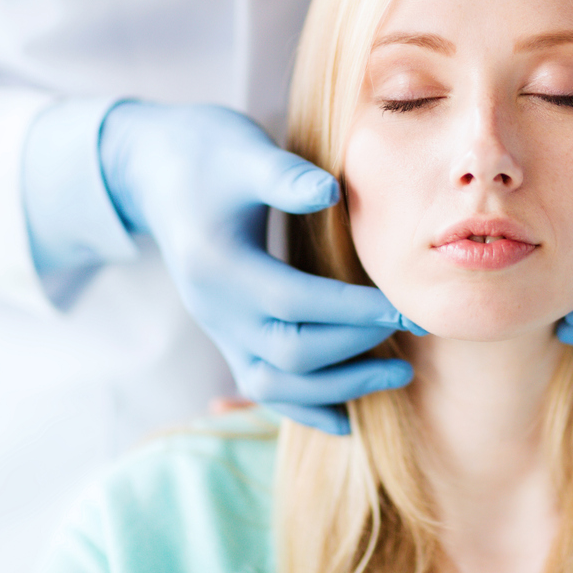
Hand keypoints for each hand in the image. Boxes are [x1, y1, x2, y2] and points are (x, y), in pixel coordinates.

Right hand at [99, 102, 417, 434]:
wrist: (156, 168)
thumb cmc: (210, 153)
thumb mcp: (246, 152)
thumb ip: (285, 177)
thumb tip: (331, 192)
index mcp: (218, 264)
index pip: (293, 301)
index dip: (353, 309)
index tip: (406, 306)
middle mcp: (213, 307)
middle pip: (288, 351)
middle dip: (357, 349)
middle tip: (416, 331)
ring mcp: (218, 326)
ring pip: (275, 382)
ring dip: (338, 388)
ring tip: (398, 374)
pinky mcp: (228, 334)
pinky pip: (263, 384)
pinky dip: (304, 406)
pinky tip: (347, 419)